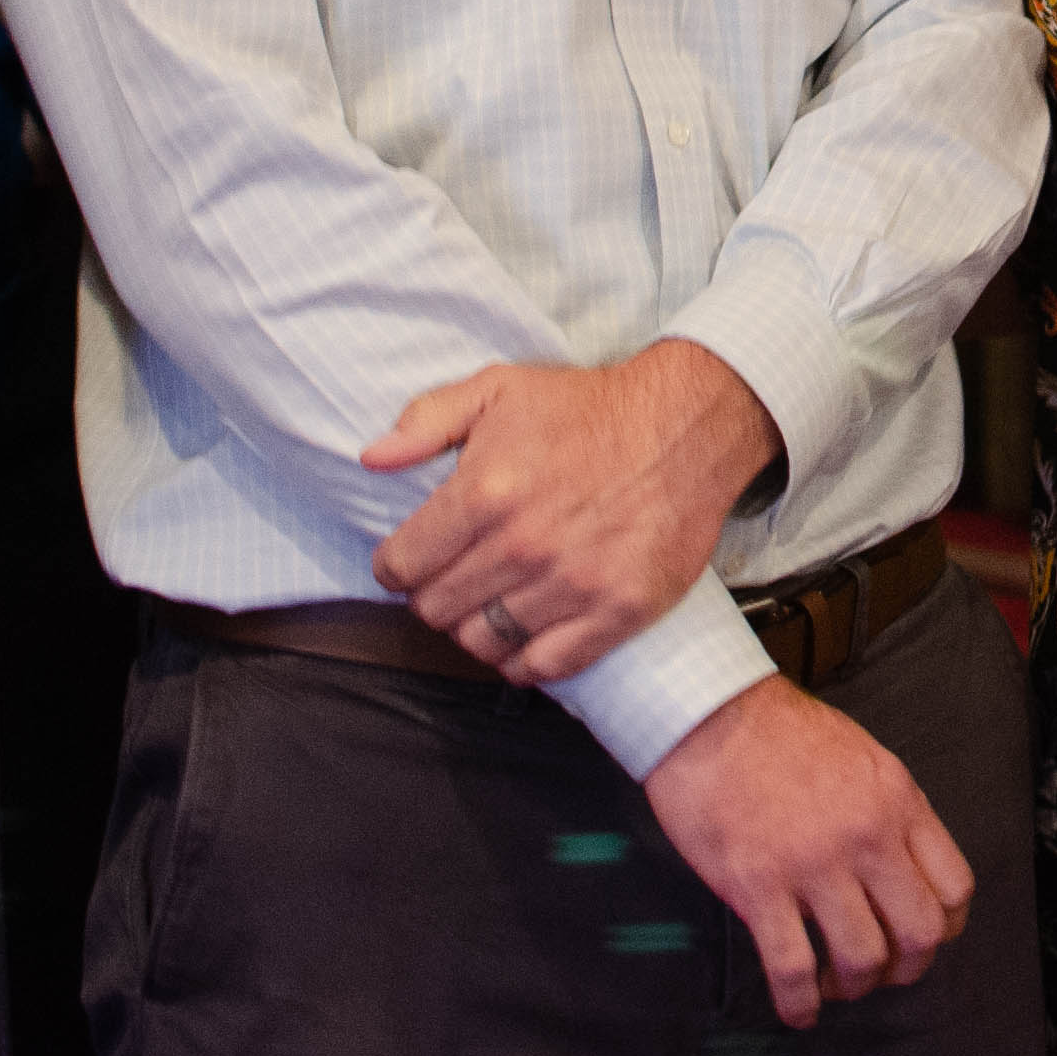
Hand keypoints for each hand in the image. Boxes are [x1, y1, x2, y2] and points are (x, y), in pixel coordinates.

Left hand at [365, 339, 777, 681]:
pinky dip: (523, 660)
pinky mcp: (618, 611)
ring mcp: (573, 585)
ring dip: (475, 628)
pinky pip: (545, 667)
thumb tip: (371, 458)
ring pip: (484, 644)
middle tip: (451, 579)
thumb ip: (427, 420)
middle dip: (433, 596)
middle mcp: (524, 547)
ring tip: (487, 603)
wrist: (685, 427)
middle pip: (436, 611)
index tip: (409, 561)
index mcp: (485, 493)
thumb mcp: (499, 388)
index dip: (395, 566)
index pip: (403, 566)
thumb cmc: (589, 408)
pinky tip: (523, 634)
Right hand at [640, 677, 975, 1029]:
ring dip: (853, 986)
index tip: (919, 936)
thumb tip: (902, 865)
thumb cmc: (780, 732)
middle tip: (880, 971)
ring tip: (835, 985)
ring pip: (863, 958)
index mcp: (897, 803)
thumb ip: (890, 812)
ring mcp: (813, 865)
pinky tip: (798, 1010)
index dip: (944, 927)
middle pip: (919, 934)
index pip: (954, 887)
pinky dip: (800, 1004)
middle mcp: (866, 837)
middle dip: (906, 968)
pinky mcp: (759, 887)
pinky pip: (793, 968)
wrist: (708, 715)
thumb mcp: (863, 757)